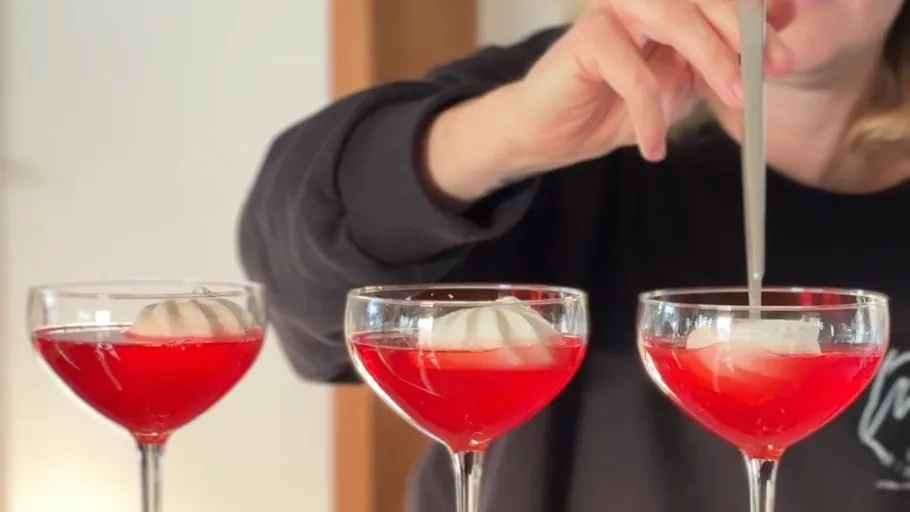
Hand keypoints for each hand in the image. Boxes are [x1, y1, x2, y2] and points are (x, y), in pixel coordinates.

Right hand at [425, 0, 795, 203]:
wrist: (551, 133)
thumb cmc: (611, 107)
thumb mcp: (678, 87)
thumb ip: (714, 66)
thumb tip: (768, 56)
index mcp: (669, 3)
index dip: (758, 7)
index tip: (794, 25)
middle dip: (747, 32)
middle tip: (775, 66)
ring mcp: (613, 11)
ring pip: (676, 18)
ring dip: (713, 57)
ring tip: (737, 98)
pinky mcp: (586, 40)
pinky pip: (632, 72)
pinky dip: (650, 112)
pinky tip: (654, 146)